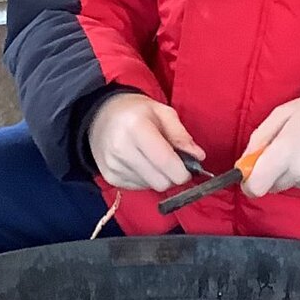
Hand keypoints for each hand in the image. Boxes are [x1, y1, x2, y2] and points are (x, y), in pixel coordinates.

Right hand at [88, 93, 204, 191]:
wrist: (101, 116)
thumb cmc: (136, 112)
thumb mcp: (163, 112)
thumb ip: (181, 135)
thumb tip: (198, 156)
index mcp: (136, 127)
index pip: (165, 162)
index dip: (183, 171)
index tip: (188, 168)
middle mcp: (121, 149)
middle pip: (160, 181)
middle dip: (172, 176)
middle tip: (172, 162)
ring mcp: (113, 165)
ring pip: (151, 186)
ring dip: (158, 176)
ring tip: (152, 157)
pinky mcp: (110, 177)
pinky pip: (139, 187)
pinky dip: (146, 178)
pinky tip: (140, 162)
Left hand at [241, 90, 299, 196]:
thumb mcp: (279, 115)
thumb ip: (257, 141)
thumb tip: (243, 165)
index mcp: (283, 151)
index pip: (256, 187)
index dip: (249, 183)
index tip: (251, 174)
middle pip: (273, 186)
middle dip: (272, 172)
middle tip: (286, 150)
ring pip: (291, 185)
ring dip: (292, 173)